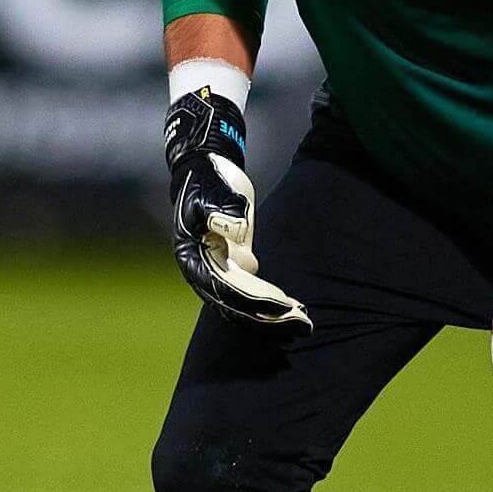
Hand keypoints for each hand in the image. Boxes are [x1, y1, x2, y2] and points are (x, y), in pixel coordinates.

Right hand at [164, 89, 311, 329]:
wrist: (206, 168)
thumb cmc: (208, 179)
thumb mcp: (212, 190)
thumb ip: (222, 211)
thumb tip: (236, 232)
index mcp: (192, 257)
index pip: (222, 289)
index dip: (251, 301)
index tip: (279, 306)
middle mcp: (203, 270)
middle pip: (234, 304)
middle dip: (266, 316)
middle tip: (299, 323)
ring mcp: (218, 269)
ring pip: (242, 302)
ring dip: (269, 314)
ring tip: (301, 323)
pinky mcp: (232, 263)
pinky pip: (249, 290)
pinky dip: (268, 301)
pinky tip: (292, 308)